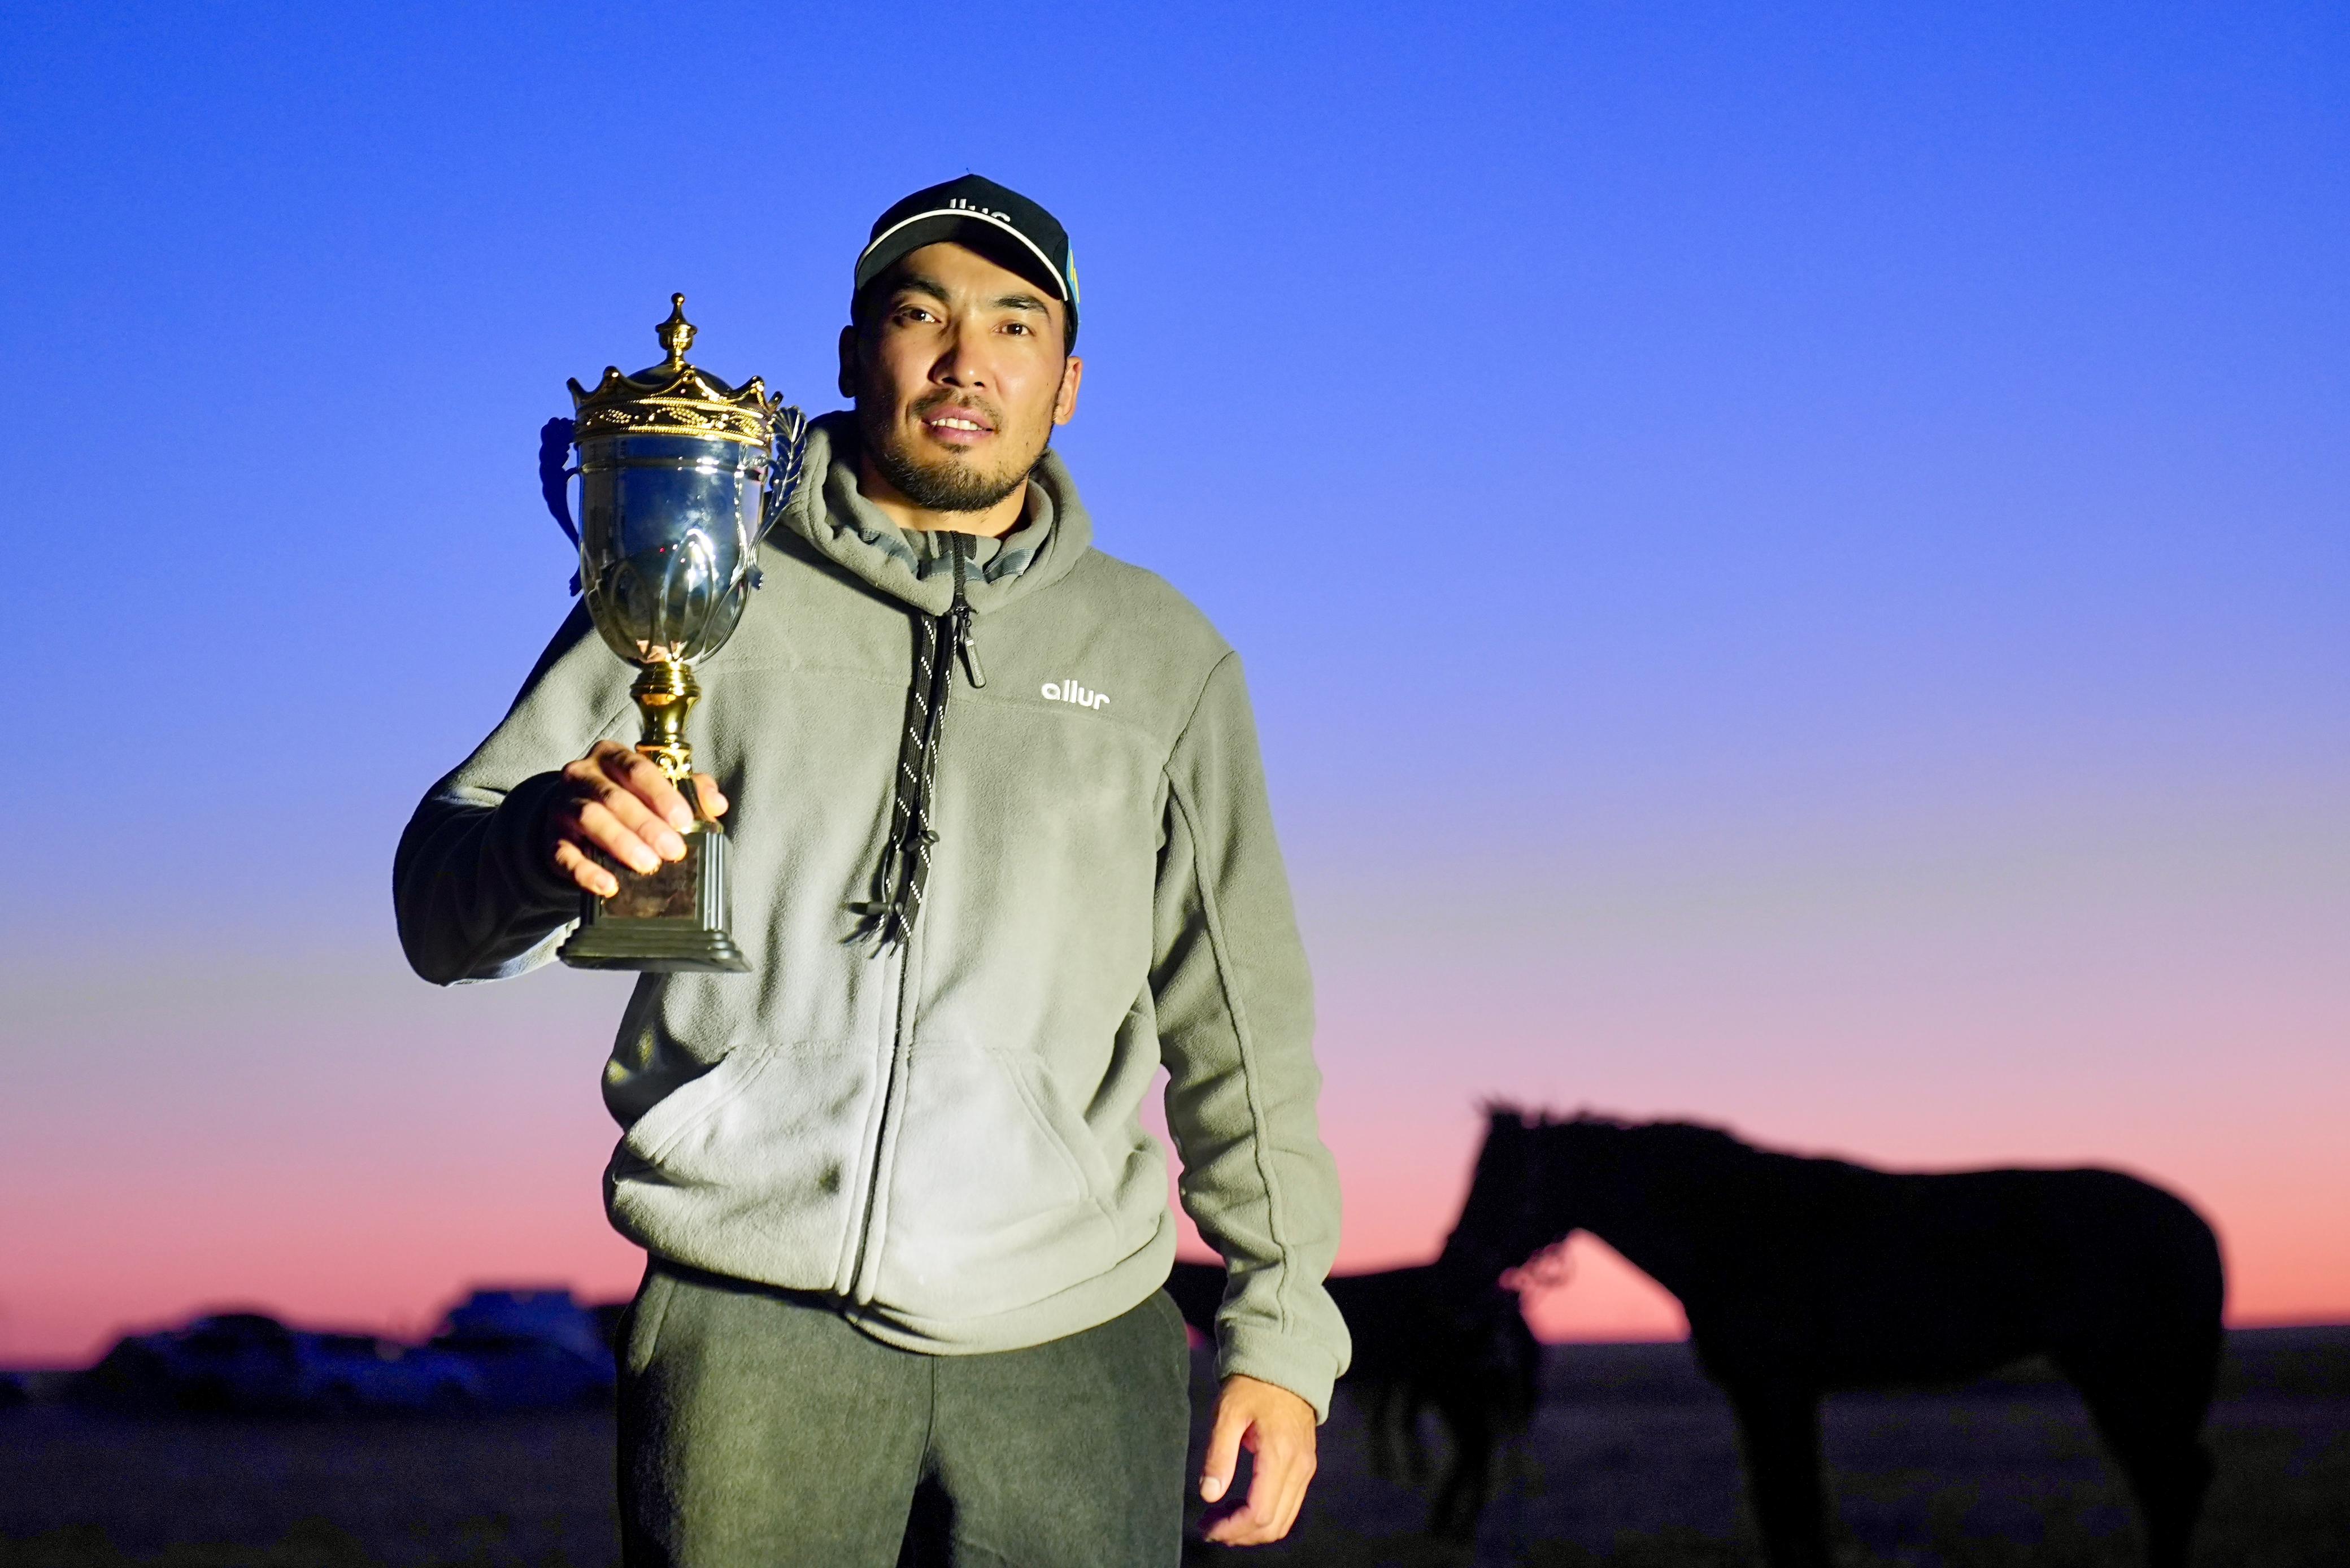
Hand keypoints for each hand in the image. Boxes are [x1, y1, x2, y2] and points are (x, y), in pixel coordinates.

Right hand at [544, 740, 727, 896]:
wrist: (573, 819)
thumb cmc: (626, 799)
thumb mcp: (655, 788)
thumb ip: (689, 790)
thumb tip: (717, 803)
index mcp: (611, 756)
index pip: (637, 768)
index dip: (661, 794)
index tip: (683, 820)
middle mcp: (583, 775)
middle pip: (614, 797)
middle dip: (646, 825)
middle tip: (673, 851)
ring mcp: (563, 806)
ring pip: (589, 819)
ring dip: (621, 843)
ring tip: (648, 865)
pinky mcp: (550, 840)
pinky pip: (564, 855)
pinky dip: (586, 872)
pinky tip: (609, 886)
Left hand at [1198, 1374, 1316, 1545]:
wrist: (1284, 1365)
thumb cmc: (1252, 1386)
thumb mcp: (1227, 1413)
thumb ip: (1219, 1455)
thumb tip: (1209, 1495)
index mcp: (1279, 1455)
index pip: (1259, 1512)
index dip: (1232, 1528)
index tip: (1206, 1527)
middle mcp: (1299, 1468)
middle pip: (1273, 1525)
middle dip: (1239, 1534)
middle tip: (1208, 1526)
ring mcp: (1306, 1469)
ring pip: (1283, 1521)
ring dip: (1251, 1530)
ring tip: (1220, 1519)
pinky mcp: (1305, 1468)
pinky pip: (1288, 1506)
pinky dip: (1264, 1517)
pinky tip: (1240, 1505)